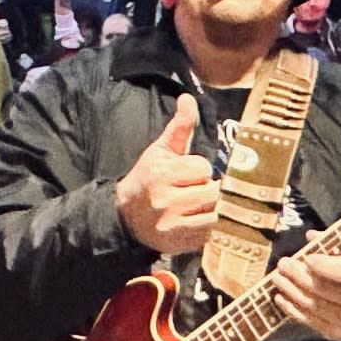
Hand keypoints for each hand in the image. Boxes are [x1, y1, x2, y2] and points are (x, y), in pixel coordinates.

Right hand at [116, 94, 217, 251]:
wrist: (126, 216)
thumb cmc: (148, 178)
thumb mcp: (160, 151)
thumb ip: (179, 127)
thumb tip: (188, 98)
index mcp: (162, 174)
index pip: (203, 167)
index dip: (199, 169)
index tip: (187, 174)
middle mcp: (166, 200)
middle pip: (211, 191)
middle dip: (206, 189)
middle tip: (192, 191)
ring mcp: (172, 224)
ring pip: (214, 213)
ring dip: (210, 208)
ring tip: (196, 206)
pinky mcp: (179, 243)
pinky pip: (209, 233)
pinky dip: (207, 226)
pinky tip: (194, 220)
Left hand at [273, 251, 340, 340]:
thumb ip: (339, 248)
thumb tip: (310, 236)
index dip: (323, 265)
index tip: (306, 256)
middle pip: (323, 288)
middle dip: (298, 275)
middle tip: (283, 264)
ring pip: (312, 304)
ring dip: (291, 291)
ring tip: (277, 278)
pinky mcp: (336, 334)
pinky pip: (309, 320)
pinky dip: (292, 309)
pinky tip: (281, 298)